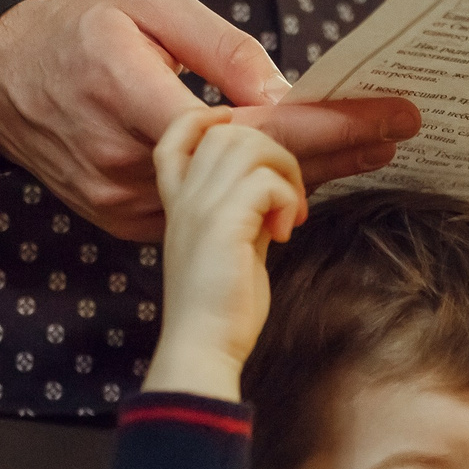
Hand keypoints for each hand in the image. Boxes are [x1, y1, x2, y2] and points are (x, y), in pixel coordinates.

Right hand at [0, 0, 418, 240]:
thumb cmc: (75, 30)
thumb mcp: (146, 6)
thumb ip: (217, 47)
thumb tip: (284, 90)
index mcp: (133, 96)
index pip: (253, 128)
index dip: (329, 128)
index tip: (390, 117)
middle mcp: (130, 163)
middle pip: (256, 173)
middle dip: (337, 155)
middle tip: (395, 132)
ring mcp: (125, 205)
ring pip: (235, 199)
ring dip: (300, 177)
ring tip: (360, 148)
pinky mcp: (124, 224)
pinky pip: (206, 210)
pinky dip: (252, 191)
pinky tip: (295, 173)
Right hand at [139, 108, 304, 401]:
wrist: (203, 348)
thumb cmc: (220, 310)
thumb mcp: (232, 248)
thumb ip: (246, 215)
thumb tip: (275, 195)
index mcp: (179, 202)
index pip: (177, 136)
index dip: (209, 120)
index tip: (246, 139)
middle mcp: (184, 197)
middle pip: (227, 131)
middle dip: (272, 152)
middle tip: (291, 198)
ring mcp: (199, 207)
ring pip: (250, 146)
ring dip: (285, 173)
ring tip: (290, 214)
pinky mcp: (222, 223)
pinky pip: (265, 181)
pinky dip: (287, 200)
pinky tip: (285, 234)